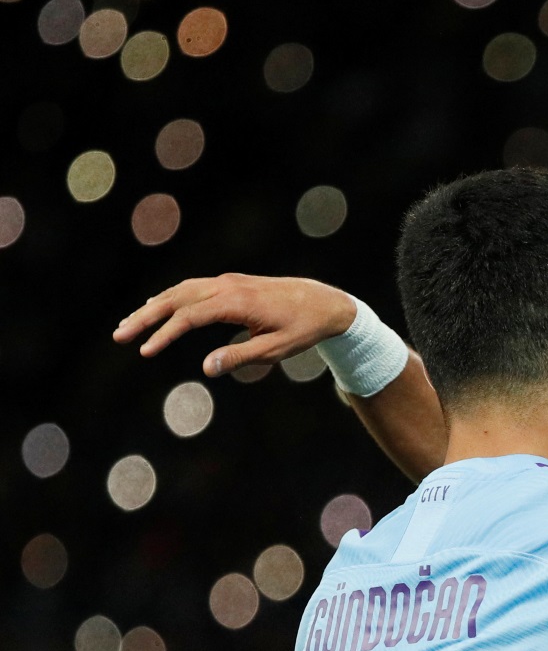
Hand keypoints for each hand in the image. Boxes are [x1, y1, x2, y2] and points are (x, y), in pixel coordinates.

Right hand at [112, 274, 357, 377]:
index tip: (145, 351)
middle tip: (119, 335)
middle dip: (145, 317)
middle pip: (176, 298)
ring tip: (129, 324)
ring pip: (181, 291)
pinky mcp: (231, 283)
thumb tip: (205, 368)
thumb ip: (239, 358)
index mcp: (237, 302)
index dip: (164, 334)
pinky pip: (193, 289)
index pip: (189, 317)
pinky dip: (171, 298)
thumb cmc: (303, 329)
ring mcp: (228, 282)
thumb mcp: (275, 350)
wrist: (324, 303)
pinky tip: (156, 306)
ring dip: (153, 306)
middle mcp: (228, 286)